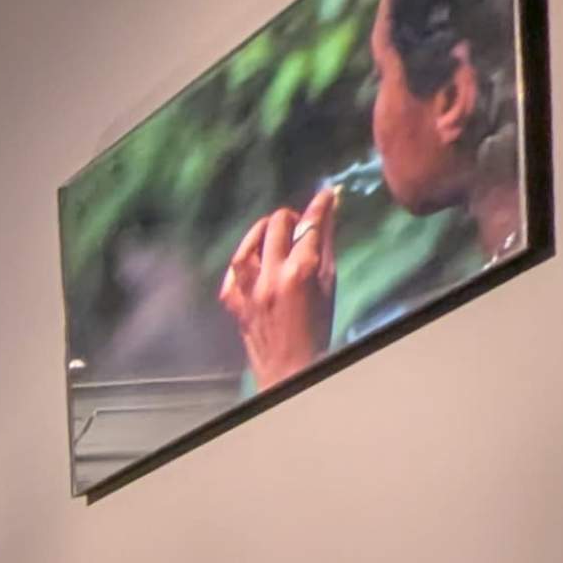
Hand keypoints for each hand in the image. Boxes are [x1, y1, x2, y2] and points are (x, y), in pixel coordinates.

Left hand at [219, 190, 341, 389]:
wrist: (290, 369)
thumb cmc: (318, 328)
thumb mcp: (329, 284)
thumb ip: (326, 244)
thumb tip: (330, 210)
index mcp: (301, 271)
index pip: (310, 225)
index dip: (320, 204)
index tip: (326, 194)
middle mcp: (271, 277)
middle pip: (276, 226)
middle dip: (289, 216)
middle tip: (298, 222)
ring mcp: (248, 290)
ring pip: (248, 245)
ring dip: (261, 231)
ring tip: (272, 230)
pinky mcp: (233, 303)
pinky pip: (232, 271)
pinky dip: (243, 259)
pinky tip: (253, 257)